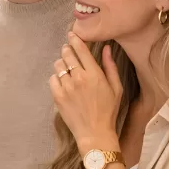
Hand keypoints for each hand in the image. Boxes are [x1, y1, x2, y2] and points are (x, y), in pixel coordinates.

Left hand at [50, 34, 121, 150]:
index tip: (72, 35)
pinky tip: (63, 83)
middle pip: (67, 54)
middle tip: (69, 51)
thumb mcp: (116, 88)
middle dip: (67, 50)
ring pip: (58, 65)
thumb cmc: (108, 110)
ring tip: (67, 70)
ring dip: (62, 64)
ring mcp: (66, 87)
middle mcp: (79, 78)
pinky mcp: (57, 96)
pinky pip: (52, 79)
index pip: (81, 50)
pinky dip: (56, 78)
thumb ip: (110, 66)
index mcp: (94, 74)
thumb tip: (106, 48)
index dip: (75, 40)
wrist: (95, 133)